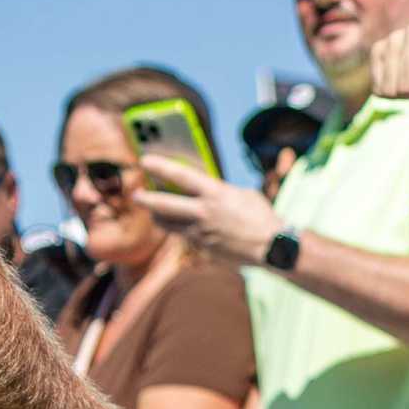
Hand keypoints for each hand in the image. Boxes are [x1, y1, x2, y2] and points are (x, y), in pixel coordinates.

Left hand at [133, 150, 282, 265]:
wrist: (272, 246)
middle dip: (146, 199)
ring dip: (158, 217)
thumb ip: (221, 192)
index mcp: (215, 193)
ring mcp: (201, 232)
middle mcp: (204, 212)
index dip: (160, 166)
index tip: (145, 160)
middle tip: (136, 195)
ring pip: (169, 224)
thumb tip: (210, 192)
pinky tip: (179, 228)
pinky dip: (180, 231)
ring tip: (152, 213)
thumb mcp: (242, 195)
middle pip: (164, 205)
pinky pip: (185, 237)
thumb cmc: (262, 216)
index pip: (181, 176)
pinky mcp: (204, 248)